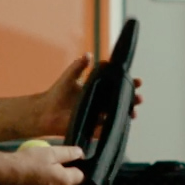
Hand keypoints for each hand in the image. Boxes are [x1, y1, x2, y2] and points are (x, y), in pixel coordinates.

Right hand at [0, 142, 84, 184]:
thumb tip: (81, 153)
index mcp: (65, 181)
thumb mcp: (51, 152)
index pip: (80, 175)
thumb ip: (68, 153)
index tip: (66, 158)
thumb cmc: (30, 161)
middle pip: (67, 182)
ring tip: (40, 168)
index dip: (75, 166)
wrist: (6, 174)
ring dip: (52, 179)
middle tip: (51, 161)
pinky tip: (31, 177)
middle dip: (63, 173)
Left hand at [32, 54, 146, 134]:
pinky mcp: (92, 127)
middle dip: (133, 99)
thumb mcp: (70, 76)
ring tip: (133, 113)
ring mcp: (97, 116)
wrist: (46, 112)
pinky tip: (119, 125)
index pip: (116, 85)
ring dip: (127, 114)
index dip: (128, 83)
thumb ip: (79, 66)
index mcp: (98, 90)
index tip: (137, 81)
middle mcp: (100, 103)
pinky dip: (113, 127)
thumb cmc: (58, 93)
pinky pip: (105, 129)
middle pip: (121, 101)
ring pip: (117, 115)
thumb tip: (89, 54)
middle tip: (139, 97)